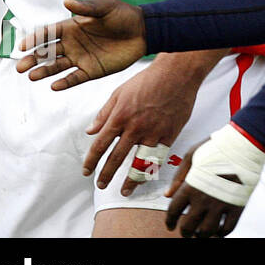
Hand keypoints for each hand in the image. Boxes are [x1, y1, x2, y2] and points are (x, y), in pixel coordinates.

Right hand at [15, 0, 146, 89]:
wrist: (144, 31)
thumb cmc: (123, 15)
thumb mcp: (105, 7)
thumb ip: (86, 7)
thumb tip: (66, 1)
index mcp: (71, 27)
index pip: (47, 34)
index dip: (34, 39)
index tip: (22, 46)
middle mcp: (72, 43)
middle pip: (47, 52)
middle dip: (32, 59)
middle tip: (20, 66)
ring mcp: (80, 57)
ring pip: (57, 66)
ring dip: (44, 71)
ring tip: (32, 76)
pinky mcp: (91, 70)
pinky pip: (75, 78)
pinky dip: (64, 82)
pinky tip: (54, 86)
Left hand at [83, 54, 204, 194]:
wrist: (177, 73)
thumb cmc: (148, 79)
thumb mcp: (119, 92)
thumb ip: (104, 113)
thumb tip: (90, 130)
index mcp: (119, 117)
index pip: (100, 145)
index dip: (91, 161)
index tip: (86, 171)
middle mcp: (134, 128)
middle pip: (116, 158)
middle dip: (106, 175)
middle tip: (101, 185)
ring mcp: (154, 132)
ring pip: (139, 162)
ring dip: (130, 180)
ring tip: (124, 190)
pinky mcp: (170, 133)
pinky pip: (159, 156)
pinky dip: (152, 168)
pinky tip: (147, 175)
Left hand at [165, 124, 264, 237]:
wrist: (245, 143)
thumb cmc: (218, 146)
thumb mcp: (191, 155)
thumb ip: (178, 176)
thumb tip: (168, 194)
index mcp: (190, 186)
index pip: (173, 211)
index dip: (169, 221)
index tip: (171, 225)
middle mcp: (204, 199)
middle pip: (188, 227)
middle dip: (185, 232)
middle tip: (187, 232)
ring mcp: (221, 204)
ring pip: (206, 232)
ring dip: (202, 235)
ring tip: (202, 232)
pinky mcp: (237, 206)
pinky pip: (227, 228)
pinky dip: (221, 234)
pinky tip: (219, 231)